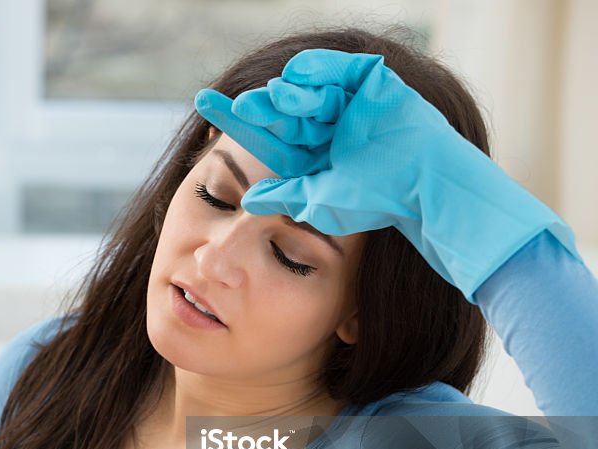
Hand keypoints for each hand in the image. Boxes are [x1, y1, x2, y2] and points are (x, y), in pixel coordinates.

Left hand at [195, 48, 581, 301]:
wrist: (423, 191)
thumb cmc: (376, 203)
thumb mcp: (319, 202)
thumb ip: (285, 196)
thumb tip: (248, 200)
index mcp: (310, 154)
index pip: (265, 133)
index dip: (234, 120)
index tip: (201, 103)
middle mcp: (325, 127)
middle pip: (283, 110)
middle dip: (261, 107)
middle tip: (239, 106)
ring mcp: (350, 104)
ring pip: (310, 91)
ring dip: (289, 93)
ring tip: (270, 99)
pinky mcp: (374, 85)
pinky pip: (342, 70)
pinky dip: (321, 69)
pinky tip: (298, 73)